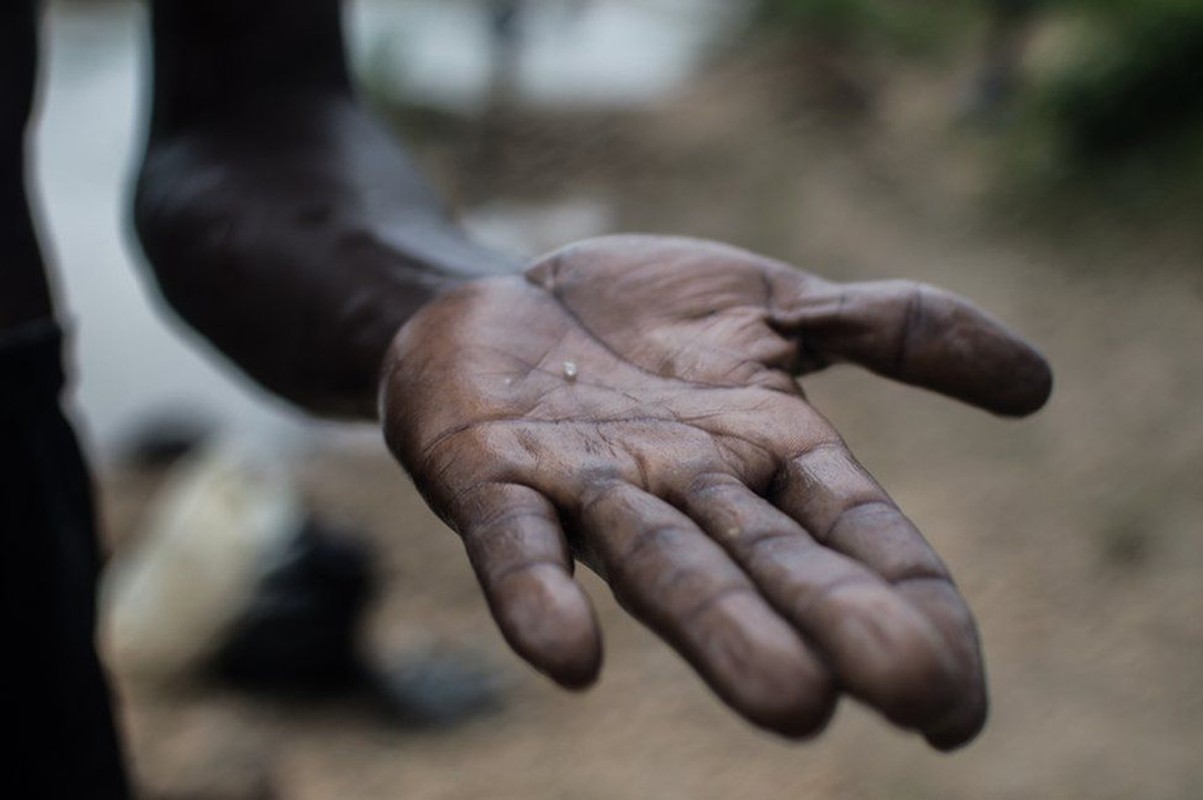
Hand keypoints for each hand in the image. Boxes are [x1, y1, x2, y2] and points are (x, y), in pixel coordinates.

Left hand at [380, 235, 1050, 748]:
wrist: (499, 298)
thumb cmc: (642, 320)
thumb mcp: (780, 305)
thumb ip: (895, 330)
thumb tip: (1042, 385)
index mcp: (765, 453)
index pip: (857, 536)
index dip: (911, 603)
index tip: (959, 700)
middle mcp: (689, 488)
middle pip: (771, 562)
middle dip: (834, 621)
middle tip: (911, 693)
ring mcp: (589, 487)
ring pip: (662, 566)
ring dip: (721, 631)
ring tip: (791, 703)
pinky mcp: (492, 474)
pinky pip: (515, 540)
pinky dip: (538, 594)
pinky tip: (570, 657)